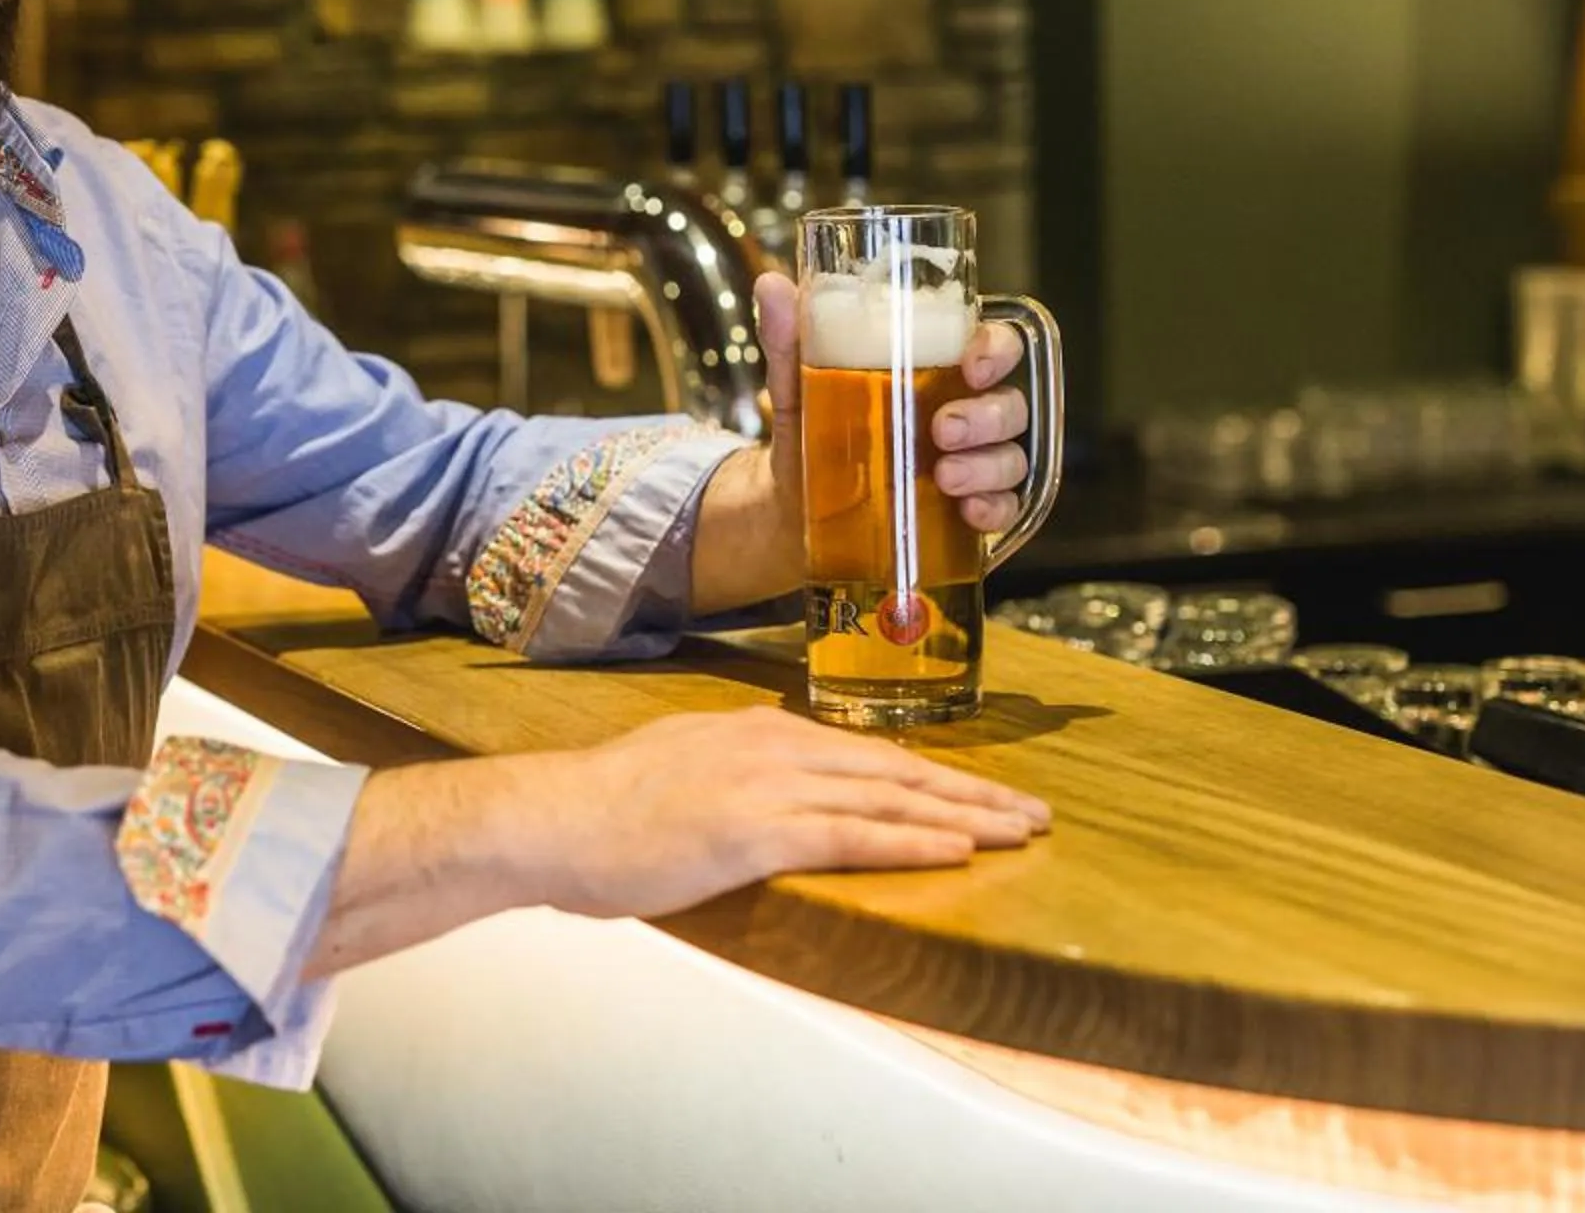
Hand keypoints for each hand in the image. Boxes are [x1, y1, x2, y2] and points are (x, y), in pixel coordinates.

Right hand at [507, 706, 1050, 918]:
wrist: (549, 819)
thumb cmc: (602, 808)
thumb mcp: (682, 768)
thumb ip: (735, 770)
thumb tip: (771, 781)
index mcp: (760, 733)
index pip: (870, 754)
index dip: (936, 775)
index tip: (987, 793)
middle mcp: (774, 747)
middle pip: (896, 770)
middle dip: (973, 792)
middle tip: (1035, 814)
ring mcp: (766, 786)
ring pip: (888, 800)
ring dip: (963, 816)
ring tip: (1020, 833)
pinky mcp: (753, 830)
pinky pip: (850, 837)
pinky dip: (910, 842)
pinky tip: (957, 851)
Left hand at [756, 270, 1034, 535]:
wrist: (789, 508)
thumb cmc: (812, 431)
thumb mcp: (797, 386)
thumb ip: (790, 340)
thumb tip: (771, 285)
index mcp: (938, 368)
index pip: (995, 345)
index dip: (998, 349)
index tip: (973, 364)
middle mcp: (966, 411)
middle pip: (1010, 404)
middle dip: (987, 416)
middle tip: (943, 429)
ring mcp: (972, 463)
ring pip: (1012, 458)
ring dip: (988, 466)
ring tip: (945, 475)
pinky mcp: (966, 509)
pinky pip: (1003, 508)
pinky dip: (994, 509)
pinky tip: (970, 511)